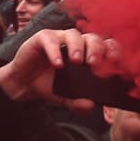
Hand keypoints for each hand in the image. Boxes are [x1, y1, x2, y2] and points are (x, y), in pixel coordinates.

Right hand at [0, 28, 117, 109]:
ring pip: (73, 34)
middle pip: (93, 38)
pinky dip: (55, 50)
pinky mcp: (42, 38)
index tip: (114, 63)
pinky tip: (57, 64)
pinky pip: (50, 39)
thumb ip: (77, 102)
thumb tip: (90, 106)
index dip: (112, 51)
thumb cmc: (49, 86)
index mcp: (88, 54)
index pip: (106, 46)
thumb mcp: (65, 98)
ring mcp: (59, 39)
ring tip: (76, 62)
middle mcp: (76, 43)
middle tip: (94, 64)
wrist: (24, 85)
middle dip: (96, 49)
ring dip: (77, 46)